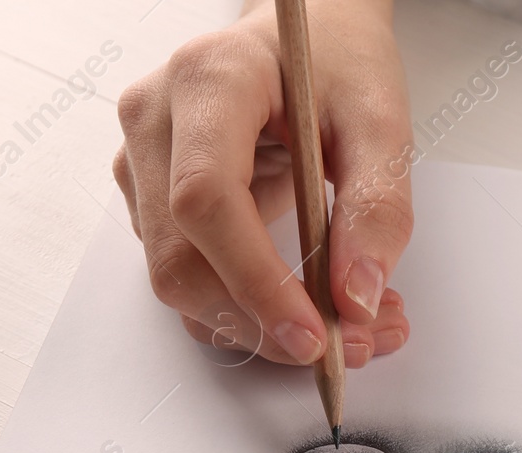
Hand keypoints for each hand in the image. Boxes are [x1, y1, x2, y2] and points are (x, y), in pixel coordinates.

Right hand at [114, 0, 412, 366]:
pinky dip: (247, 310)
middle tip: (345, 345)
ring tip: (346, 325)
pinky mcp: (151, 198)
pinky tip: (307, 307)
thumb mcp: (379, 118)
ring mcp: (141, 162)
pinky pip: (189, 276)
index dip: (255, 279)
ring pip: (179, 281)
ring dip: (259, 326)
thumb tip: (357, 296)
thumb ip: (377, 205)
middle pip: (180, 258)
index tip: (312, 331)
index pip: (206, 199)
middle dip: (262, 321)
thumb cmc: (333, 60)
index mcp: (208, 81)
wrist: (303, 37)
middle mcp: (155, 121)